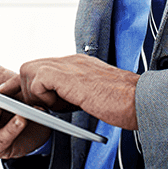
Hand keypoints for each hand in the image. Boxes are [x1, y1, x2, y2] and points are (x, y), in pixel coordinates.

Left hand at [6, 54, 138, 130]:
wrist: (140, 100)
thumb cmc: (124, 102)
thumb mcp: (94, 94)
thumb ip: (75, 92)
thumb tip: (59, 101)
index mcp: (79, 63)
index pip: (43, 66)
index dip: (32, 85)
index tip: (33, 101)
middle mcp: (72, 60)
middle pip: (30, 66)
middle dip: (27, 90)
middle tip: (44, 108)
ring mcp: (70, 65)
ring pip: (28, 70)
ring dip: (34, 93)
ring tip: (54, 108)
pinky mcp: (68, 76)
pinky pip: (37, 81)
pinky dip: (42, 97)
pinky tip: (61, 106)